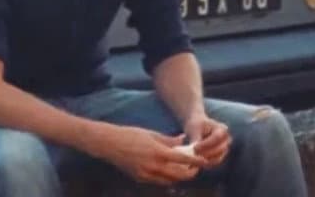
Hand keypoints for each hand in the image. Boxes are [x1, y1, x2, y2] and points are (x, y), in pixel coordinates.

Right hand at [91, 124, 206, 185]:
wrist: (109, 144)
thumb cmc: (130, 135)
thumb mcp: (151, 134)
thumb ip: (169, 139)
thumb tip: (183, 140)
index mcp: (158, 152)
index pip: (183, 159)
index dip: (196, 161)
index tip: (205, 161)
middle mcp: (153, 166)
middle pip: (179, 174)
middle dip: (190, 172)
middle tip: (195, 167)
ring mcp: (147, 174)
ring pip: (170, 180)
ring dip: (179, 176)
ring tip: (184, 169)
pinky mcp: (140, 178)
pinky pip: (159, 181)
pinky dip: (167, 178)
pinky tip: (169, 171)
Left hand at [183, 113, 230, 168]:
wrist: (197, 127)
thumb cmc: (196, 125)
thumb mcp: (195, 129)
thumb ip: (196, 140)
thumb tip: (195, 153)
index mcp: (222, 129)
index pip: (216, 138)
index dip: (206, 145)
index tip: (195, 148)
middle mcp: (227, 140)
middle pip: (220, 150)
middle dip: (206, 153)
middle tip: (194, 154)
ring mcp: (225, 149)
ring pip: (218, 159)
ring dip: (206, 160)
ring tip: (194, 158)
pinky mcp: (220, 156)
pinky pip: (214, 163)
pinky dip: (205, 164)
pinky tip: (196, 162)